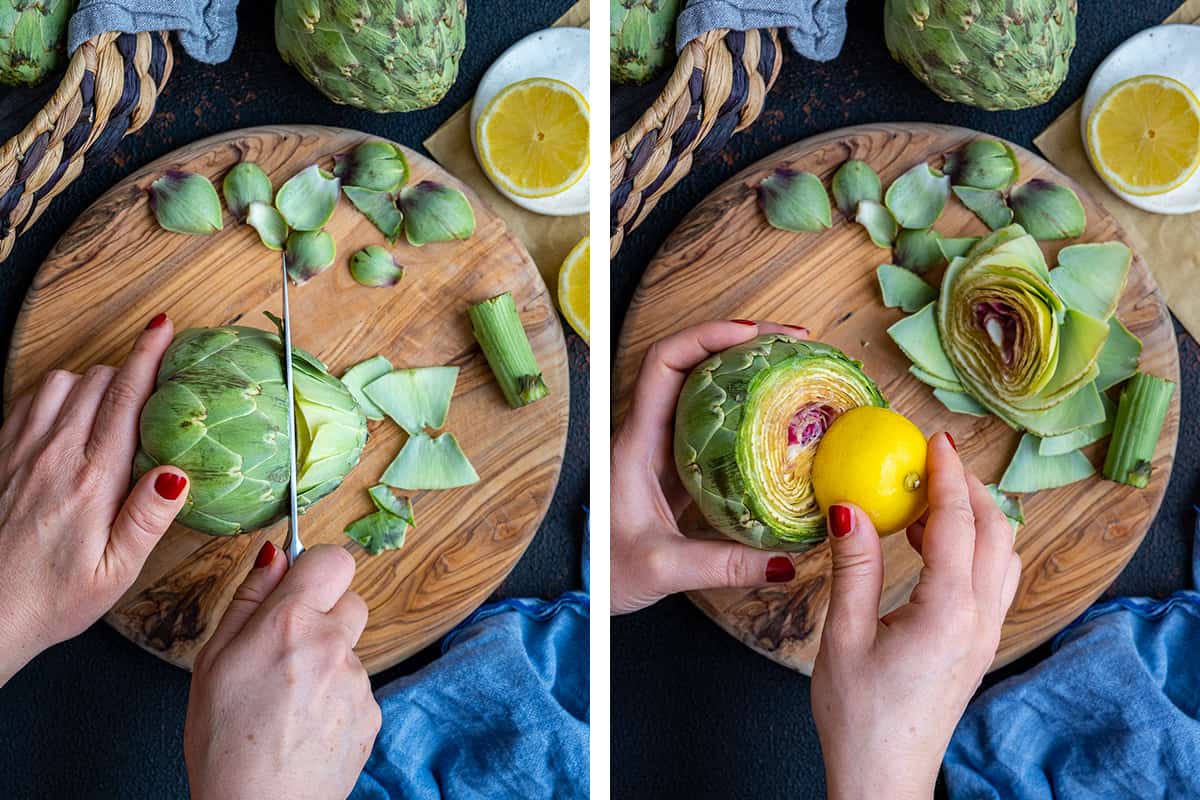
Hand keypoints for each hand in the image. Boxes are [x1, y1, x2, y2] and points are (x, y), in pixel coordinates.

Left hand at [0, 314, 188, 684]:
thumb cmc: (51, 600)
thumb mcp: (116, 573)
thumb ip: (148, 519)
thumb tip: (179, 471)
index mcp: (93, 481)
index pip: (127, 398)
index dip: (148, 357)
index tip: (162, 329)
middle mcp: (55, 455)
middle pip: (98, 381)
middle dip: (128, 373)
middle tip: (151, 388)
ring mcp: (20, 451)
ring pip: (61, 382)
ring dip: (91, 383)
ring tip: (110, 406)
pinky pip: (27, 400)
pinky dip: (53, 396)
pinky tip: (66, 419)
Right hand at [185, 542, 380, 799]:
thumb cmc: (223, 743)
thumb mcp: (212, 662)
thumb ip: (248, 600)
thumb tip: (274, 554)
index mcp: (290, 624)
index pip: (333, 559)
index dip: (315, 569)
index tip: (298, 587)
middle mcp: (332, 645)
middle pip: (351, 600)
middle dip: (325, 615)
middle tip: (287, 651)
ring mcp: (358, 681)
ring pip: (351, 649)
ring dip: (328, 661)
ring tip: (289, 700)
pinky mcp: (372, 712)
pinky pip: (358, 687)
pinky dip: (337, 698)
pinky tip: (306, 724)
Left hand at [611, 319, 810, 613]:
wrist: (584, 590)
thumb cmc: (604, 573)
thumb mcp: (663, 568)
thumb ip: (723, 565)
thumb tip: (787, 561)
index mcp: (636, 443)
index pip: (665, 363)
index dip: (708, 336)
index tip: (756, 335)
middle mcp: (649, 435)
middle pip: (694, 363)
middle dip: (744, 343)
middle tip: (797, 344)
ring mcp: (665, 450)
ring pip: (707, 392)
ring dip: (748, 373)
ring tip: (797, 369)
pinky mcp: (679, 470)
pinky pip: (716, 427)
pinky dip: (749, 414)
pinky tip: (782, 422)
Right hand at [811, 433, 1020, 799]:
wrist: (883, 775)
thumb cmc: (859, 715)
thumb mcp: (843, 635)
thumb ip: (854, 566)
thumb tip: (848, 507)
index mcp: (947, 612)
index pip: (956, 523)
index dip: (946, 475)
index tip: (933, 440)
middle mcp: (979, 619)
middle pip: (996, 532)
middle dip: (970, 488)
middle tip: (933, 460)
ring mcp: (985, 634)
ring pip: (1002, 555)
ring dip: (977, 516)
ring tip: (929, 499)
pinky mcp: (978, 645)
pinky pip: (992, 579)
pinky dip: (973, 546)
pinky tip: (931, 546)